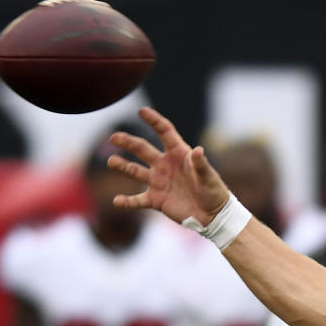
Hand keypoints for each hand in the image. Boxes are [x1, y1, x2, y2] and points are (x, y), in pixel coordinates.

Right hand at [108, 106, 230, 225]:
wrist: (212, 215)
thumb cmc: (214, 191)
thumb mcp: (209, 177)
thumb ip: (201, 165)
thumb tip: (198, 151)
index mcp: (178, 154)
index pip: (164, 132)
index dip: (154, 121)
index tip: (142, 111)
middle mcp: (165, 165)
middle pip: (142, 149)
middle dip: (128, 142)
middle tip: (114, 137)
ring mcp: (158, 182)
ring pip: (135, 171)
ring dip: (122, 166)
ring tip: (111, 161)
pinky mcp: (156, 200)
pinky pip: (137, 200)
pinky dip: (127, 202)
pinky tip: (117, 201)